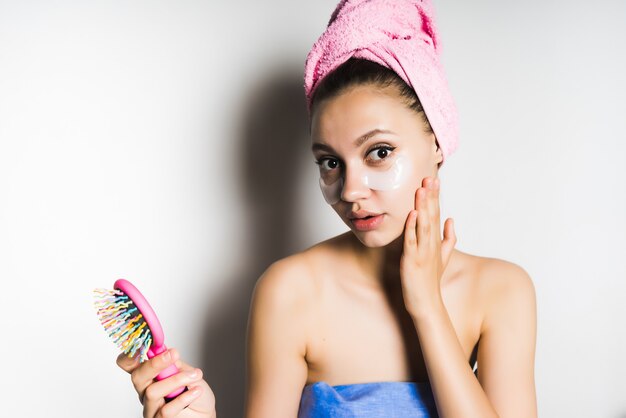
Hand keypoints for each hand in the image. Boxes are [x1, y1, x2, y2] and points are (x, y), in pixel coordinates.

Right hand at [117, 348, 216, 417]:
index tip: (143, 343)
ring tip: (194, 376)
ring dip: (176, 380)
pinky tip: (196, 391)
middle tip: (174, 354)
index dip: (130, 355)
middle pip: (138, 376)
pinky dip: (184, 398)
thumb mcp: (186, 371)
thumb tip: (165, 351)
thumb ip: (174, 364)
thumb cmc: (194, 391)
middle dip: (155, 363)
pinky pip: (166, 410)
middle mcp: (145, 392)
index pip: (130, 364)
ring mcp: (151, 408)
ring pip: (152, 392)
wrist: (204, 413)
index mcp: (149, 376)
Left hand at [400, 176, 456, 316]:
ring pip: (423, 225)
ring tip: (421, 190)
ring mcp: (423, 252)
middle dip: (430, 197)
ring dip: (422, 207)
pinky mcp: (412, 261)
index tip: (434, 180)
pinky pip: (411, 241)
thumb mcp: (443, 257)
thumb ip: (449, 238)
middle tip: (429, 178)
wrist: (427, 304)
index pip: (437, 214)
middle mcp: (431, 244)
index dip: (435, 197)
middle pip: (432, 216)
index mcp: (436, 242)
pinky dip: (412, 227)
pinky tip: (412, 214)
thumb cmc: (431, 281)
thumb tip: (451, 219)